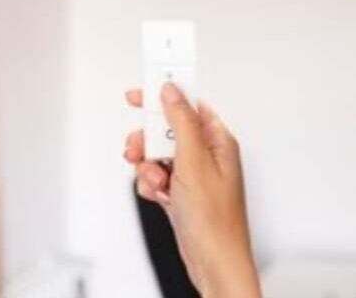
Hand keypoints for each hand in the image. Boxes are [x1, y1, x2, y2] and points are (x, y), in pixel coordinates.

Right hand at [124, 84, 260, 297]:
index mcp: (217, 141)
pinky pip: (155, 176)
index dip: (164, 95)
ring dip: (148, 167)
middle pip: (166, 130)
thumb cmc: (216, 220)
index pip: (188, 104)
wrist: (213, 263)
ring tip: (156, 181)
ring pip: (156, 154)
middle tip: (138, 148)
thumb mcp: (194, 162)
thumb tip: (171, 90)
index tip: (139, 92)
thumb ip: (181, 122)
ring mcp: (191, 174)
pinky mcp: (179, 192)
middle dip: (148, 141)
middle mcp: (206, 155)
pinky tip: (159, 196)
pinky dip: (151, 185)